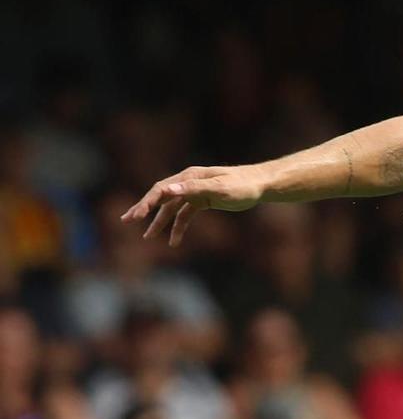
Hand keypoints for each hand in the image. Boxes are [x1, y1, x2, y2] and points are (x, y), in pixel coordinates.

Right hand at [123, 165, 266, 245]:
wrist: (260, 185)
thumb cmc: (242, 185)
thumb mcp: (219, 188)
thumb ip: (194, 189)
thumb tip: (167, 190)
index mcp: (188, 177)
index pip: (161, 190)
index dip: (146, 202)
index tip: (135, 216)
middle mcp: (188, 183)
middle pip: (160, 197)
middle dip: (144, 210)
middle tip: (126, 221)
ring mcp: (195, 192)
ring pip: (171, 208)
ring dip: (159, 222)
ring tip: (146, 237)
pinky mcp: (203, 202)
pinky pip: (185, 215)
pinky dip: (178, 227)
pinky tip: (174, 242)